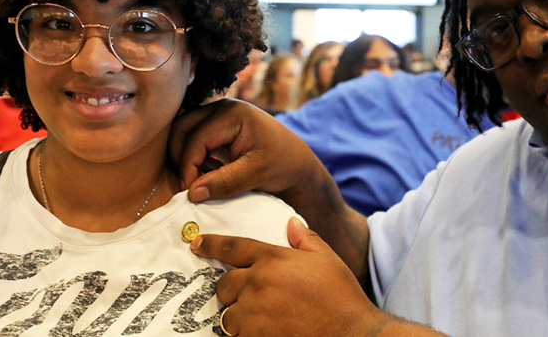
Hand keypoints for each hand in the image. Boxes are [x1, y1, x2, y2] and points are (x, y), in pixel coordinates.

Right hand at [170, 99, 372, 289]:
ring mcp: (219, 114)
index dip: (188, 166)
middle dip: (181, 158)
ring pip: (184, 133)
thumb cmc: (283, 165)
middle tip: (189, 186)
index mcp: (233, 112)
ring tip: (199, 180)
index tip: (189, 192)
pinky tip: (207, 174)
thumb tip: (191, 193)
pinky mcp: (218, 126)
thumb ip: (225, 182)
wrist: (298, 164)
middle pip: (182, 129)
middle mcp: (223, 107)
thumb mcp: (256, 174)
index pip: (196, 138)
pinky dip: (193, 156)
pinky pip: (193, 138)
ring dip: (186, 157)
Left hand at [192, 218, 401, 336]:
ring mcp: (253, 312)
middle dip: (230, 290)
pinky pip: (237, 336)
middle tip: (245, 297)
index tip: (196, 243)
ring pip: (228, 314)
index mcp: (273, 258)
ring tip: (258, 320)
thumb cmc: (341, 296)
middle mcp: (258, 282)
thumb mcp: (327, 259)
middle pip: (224, 284)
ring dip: (238, 317)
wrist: (350, 333)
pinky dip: (246, 335)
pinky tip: (263, 333)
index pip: (233, 247)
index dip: (212, 244)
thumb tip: (291, 223)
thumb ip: (305, 239)